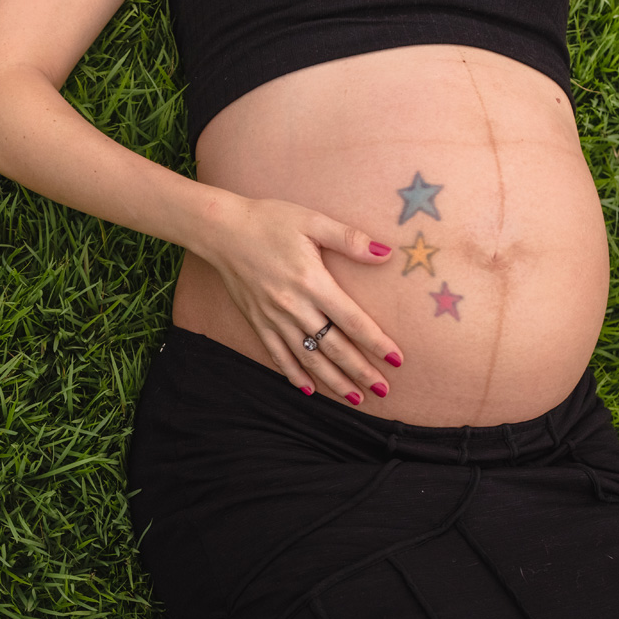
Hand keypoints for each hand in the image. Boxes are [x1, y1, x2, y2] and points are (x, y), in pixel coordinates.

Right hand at [201, 196, 402, 403]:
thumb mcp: (312, 221)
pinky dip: (294, 374)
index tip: (396, 359)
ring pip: (308, 357)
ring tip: (354, 397)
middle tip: (383, 389)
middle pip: (333, 346)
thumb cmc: (270, 221)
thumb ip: (349, 239)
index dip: (375, 342)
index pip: (351, 320)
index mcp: (311, 282)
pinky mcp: (257, 322)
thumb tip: (385, 253)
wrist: (222, 231)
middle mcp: (293, 306)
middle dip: (360, 370)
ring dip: (333, 380)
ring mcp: (273, 318)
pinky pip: (278, 355)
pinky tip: (309, 389)